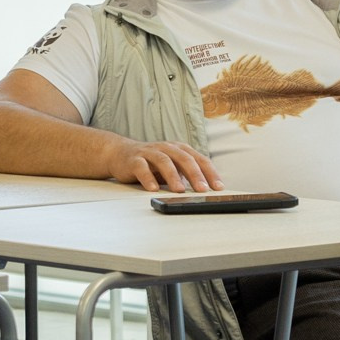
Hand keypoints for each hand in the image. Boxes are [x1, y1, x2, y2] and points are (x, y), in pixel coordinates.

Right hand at [106, 137, 221, 192]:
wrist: (120, 153)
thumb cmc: (150, 163)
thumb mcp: (172, 167)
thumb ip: (185, 175)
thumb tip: (205, 191)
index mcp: (179, 149)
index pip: (199, 159)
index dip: (210, 173)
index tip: (218, 187)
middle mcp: (166, 148)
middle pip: (184, 158)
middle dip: (195, 174)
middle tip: (203, 189)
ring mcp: (150, 152)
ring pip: (164, 161)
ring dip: (173, 176)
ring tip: (180, 191)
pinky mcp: (134, 160)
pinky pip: (142, 168)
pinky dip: (148, 178)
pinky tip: (153, 189)